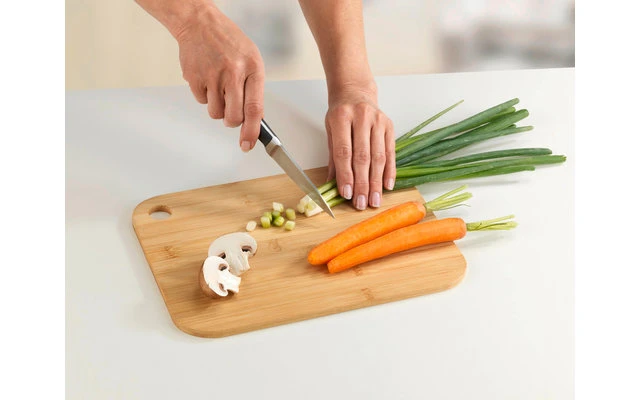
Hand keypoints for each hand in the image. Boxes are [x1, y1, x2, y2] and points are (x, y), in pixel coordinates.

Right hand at [175, 4, 264, 151]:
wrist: (200, 24)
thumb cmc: (228, 42)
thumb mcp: (251, 60)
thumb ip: (254, 89)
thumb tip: (254, 119)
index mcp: (252, 68)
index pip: (254, 108)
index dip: (252, 131)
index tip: (248, 144)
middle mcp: (233, 73)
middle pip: (233, 117)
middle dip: (232, 122)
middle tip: (231, 112)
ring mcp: (213, 76)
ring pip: (215, 113)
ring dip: (218, 108)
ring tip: (219, 88)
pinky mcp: (195, 78)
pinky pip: (201, 102)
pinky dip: (205, 96)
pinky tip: (207, 79)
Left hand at [325, 84, 395, 209]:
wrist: (356, 91)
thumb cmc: (341, 113)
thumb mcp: (330, 130)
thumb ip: (332, 157)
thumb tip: (332, 184)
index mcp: (341, 118)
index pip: (344, 151)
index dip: (346, 175)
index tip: (346, 194)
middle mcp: (361, 117)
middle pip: (362, 157)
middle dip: (362, 183)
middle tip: (362, 203)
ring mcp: (378, 121)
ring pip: (378, 157)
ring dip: (376, 182)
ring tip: (374, 200)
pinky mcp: (390, 126)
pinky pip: (390, 152)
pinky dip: (389, 171)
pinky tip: (387, 185)